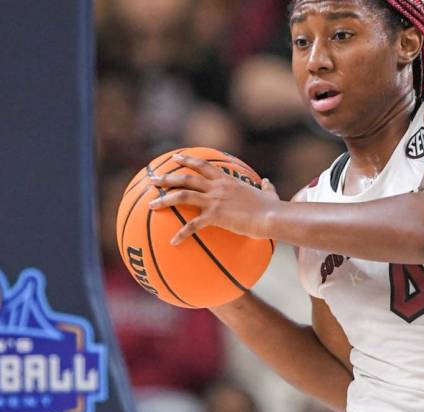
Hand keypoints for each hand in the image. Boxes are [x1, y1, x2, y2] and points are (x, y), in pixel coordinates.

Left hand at [148, 154, 280, 244]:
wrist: (271, 216)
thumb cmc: (272, 207)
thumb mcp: (269, 194)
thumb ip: (266, 187)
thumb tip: (268, 182)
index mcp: (227, 180)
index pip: (203, 165)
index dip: (187, 160)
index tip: (175, 158)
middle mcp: (217, 186)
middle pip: (186, 177)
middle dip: (167, 177)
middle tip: (154, 180)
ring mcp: (215, 200)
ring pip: (183, 195)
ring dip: (165, 199)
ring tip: (151, 204)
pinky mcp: (215, 216)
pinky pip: (192, 225)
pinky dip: (181, 234)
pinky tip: (173, 242)